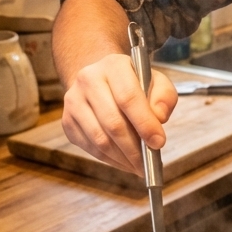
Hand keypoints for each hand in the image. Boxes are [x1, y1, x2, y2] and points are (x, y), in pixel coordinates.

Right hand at [62, 53, 177, 175]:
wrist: (101, 81)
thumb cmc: (133, 84)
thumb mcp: (156, 82)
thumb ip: (163, 97)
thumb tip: (158, 118)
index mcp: (113, 66)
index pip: (128, 97)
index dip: (144, 123)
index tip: (158, 142)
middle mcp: (88, 79)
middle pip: (112, 122)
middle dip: (134, 147)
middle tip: (149, 163)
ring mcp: (74, 101)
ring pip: (100, 139)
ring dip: (122, 157)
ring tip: (138, 165)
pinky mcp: (68, 121)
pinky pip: (91, 147)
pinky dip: (110, 159)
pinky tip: (124, 161)